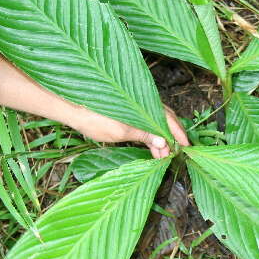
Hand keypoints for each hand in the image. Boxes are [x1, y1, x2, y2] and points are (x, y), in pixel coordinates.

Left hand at [70, 104, 189, 157]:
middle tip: (173, 156)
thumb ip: (143, 135)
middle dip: (171, 138)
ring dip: (160, 138)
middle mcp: (143, 102)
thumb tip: (163, 142)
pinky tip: (151, 146)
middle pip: (165, 119)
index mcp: (144, 105)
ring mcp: (135, 105)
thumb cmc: (94, 120)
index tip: (186, 147)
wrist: (71, 109)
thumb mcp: (121, 131)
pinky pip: (145, 121)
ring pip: (155, 121)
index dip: (179, 134)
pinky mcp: (128, 110)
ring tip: (161, 156)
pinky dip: (150, 134)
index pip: (169, 119)